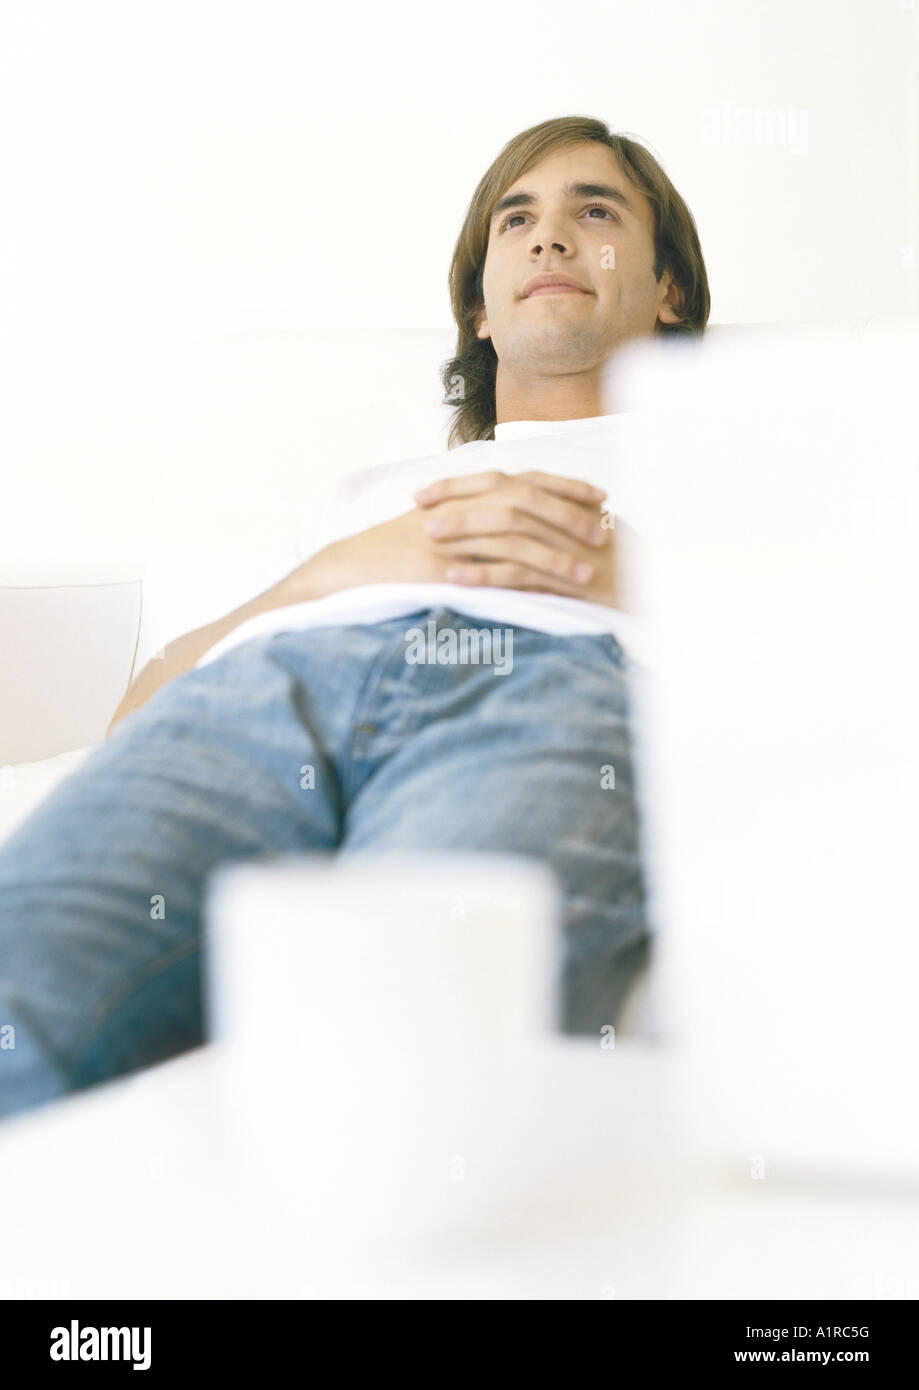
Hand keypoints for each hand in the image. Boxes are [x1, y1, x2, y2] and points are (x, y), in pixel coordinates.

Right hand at [280, 470, 618, 605]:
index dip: (564, 485)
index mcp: (464, 493)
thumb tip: (511, 528)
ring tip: (589, 573)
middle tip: (605, 532)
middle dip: (571, 515)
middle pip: (528, 499)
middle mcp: (462, 506)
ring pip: (517, 534)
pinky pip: (496, 569)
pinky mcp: (446, 565)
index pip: (524, 478)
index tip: (599, 494)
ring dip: (558, 553)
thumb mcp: (436, 525)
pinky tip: (551, 593)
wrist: (349, 567)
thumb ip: (474, 520)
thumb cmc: (392, 552)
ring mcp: (453, 535)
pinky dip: (528, 578)